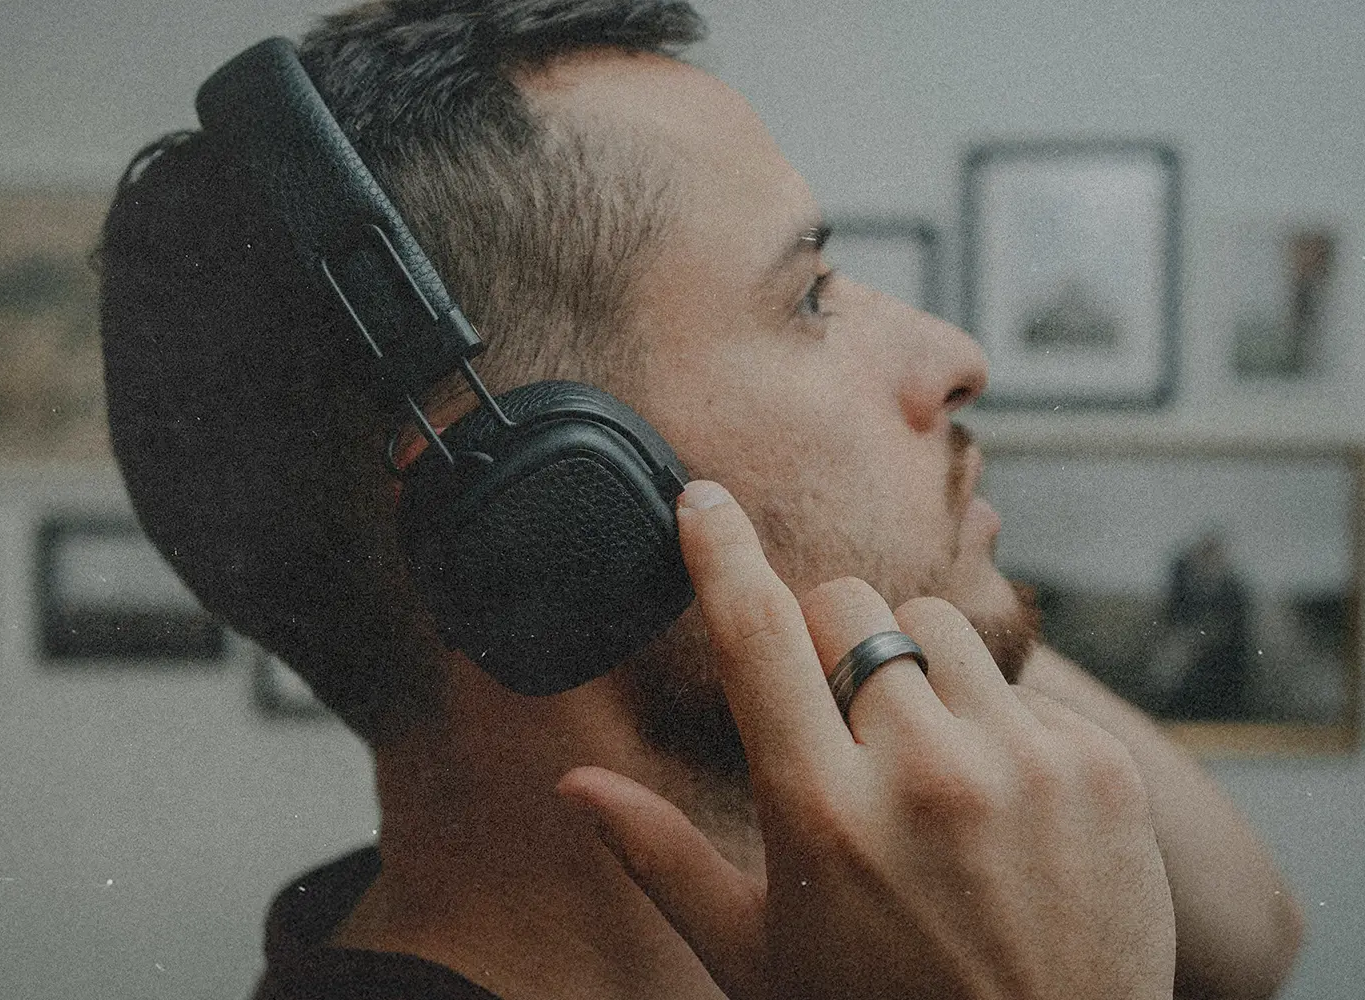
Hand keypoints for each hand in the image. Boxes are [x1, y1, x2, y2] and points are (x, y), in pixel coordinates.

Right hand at [558, 481, 1175, 999]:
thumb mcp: (754, 956)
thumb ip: (662, 856)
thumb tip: (576, 786)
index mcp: (820, 814)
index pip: (755, 637)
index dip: (720, 552)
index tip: (703, 498)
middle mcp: (923, 774)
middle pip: (851, 606)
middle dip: (828, 640)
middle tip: (839, 720)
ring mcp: (1023, 763)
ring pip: (938, 627)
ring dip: (914, 672)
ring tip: (925, 764)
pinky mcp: (1100, 767)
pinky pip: (1023, 686)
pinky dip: (997, 725)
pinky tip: (1001, 808)